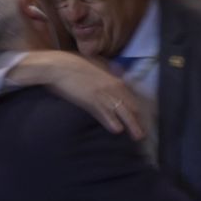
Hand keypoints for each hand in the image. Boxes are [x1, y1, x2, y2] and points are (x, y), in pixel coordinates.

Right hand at [12, 52, 145, 138]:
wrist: (57, 66)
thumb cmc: (73, 64)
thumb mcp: (96, 64)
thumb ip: (109, 70)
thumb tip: (119, 73)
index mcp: (114, 78)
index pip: (133, 96)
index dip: (140, 108)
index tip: (144, 116)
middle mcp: (113, 86)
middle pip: (132, 106)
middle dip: (139, 120)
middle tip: (143, 132)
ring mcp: (104, 94)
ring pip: (124, 112)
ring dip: (132, 125)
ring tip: (137, 136)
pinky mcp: (92, 101)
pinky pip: (107, 115)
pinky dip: (113, 124)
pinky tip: (117, 131)